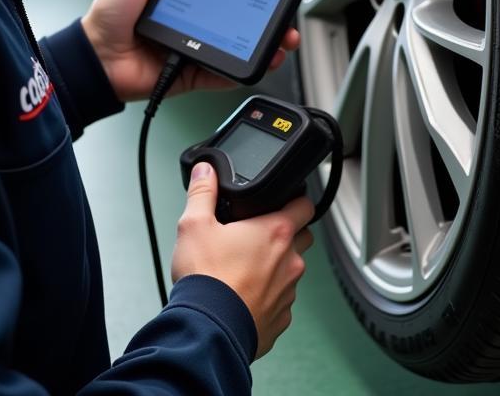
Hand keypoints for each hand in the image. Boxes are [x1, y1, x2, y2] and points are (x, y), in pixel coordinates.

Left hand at [81, 0, 300, 102]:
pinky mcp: (195, 71)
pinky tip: (264, 60)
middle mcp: (195, 19)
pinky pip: (225, 72)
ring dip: (266, 42)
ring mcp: (198, 45)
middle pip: (239, 15)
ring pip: (240, 44)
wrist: (97, 56)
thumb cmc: (109, 13)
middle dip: (267, 13)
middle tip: (283, 8)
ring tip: (282, 37)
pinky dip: (245, 69)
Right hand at [171, 162, 314, 359]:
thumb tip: (205, 171)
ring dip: (276, 266)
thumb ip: (203, 192)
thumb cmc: (206, 278)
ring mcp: (288, 292)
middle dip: (286, 232)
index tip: (286, 199)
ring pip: (291, 270)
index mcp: (276, 232)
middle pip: (302, 237)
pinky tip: (243, 293)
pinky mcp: (280, 319)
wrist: (208, 330)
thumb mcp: (194, 224)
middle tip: (257, 233)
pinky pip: (281, 300)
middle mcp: (290, 261)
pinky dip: (267, 295)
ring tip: (244, 266)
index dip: (296, 199)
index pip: (305, 205)